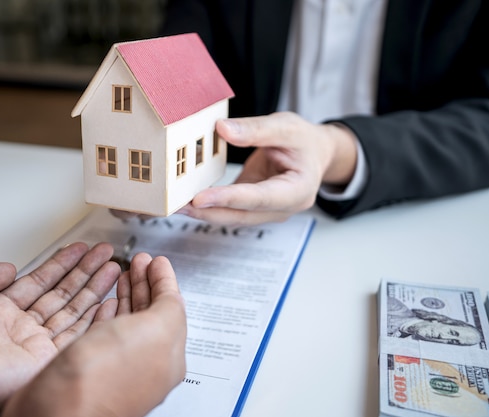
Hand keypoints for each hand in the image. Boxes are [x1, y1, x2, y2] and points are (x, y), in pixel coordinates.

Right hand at [2, 253, 186, 416]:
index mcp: (167, 357)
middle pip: (148, 312)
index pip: (171, 307)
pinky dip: (106, 311)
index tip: (158, 261)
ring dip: (126, 292)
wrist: (58, 410)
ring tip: (123, 271)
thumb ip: (169, 306)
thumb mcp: (155, 330)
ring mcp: (114, 365)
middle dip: (145, 282)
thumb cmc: (105, 378)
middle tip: (141, 261)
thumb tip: (171, 293)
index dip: (164, 279)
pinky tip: (106, 302)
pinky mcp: (88, 365)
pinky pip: (104, 332)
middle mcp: (143, 363)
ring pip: (126, 319)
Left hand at [178, 112, 357, 224]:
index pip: (259, 198)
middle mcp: (282, 208)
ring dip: (204, 213)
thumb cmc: (304, 140)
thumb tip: (221, 129)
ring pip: (232, 217)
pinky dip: (208, 206)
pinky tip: (185, 201)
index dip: (229, 198)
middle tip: (176, 205)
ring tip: (174, 205)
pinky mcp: (252, 208)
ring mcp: (267, 212)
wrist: (314, 153)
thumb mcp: (286, 126)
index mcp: (298, 190)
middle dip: (208, 212)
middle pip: (241, 215)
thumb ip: (256, 130)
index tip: (200, 198)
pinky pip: (229, 209)